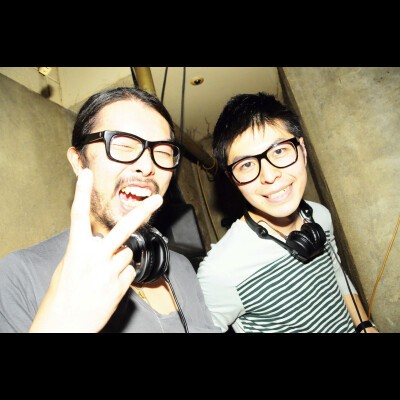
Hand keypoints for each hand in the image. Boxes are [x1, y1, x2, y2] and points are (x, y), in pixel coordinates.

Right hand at [29, 168, 162, 332]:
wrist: (65, 325)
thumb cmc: (64, 294)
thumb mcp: (68, 265)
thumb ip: (84, 249)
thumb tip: (100, 240)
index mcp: (76, 250)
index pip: (78, 216)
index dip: (81, 193)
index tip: (86, 175)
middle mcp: (95, 257)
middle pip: (123, 229)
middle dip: (142, 211)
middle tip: (158, 198)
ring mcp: (109, 272)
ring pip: (127, 253)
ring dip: (120, 259)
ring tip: (104, 274)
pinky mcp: (121, 285)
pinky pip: (130, 270)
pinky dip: (123, 274)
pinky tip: (110, 284)